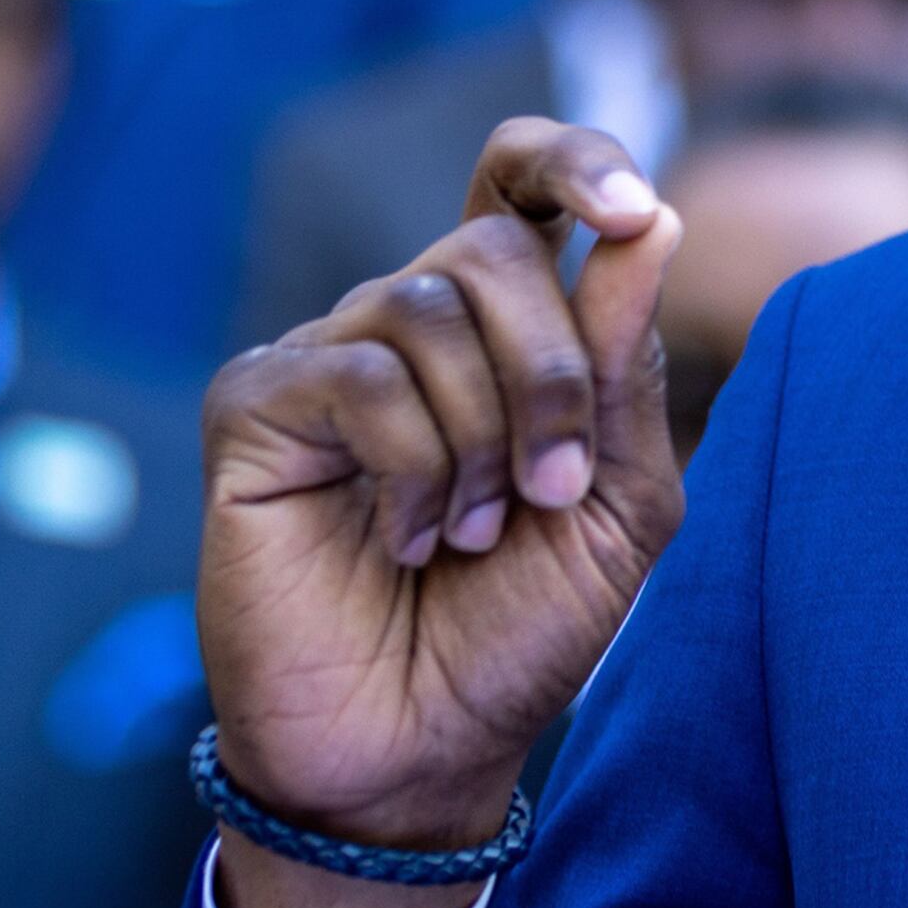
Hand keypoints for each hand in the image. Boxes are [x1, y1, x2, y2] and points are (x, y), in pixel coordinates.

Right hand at [198, 120, 683, 907]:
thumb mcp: (619, 497)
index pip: (521, 180)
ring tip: (473, 531)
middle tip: (551, 489)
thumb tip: (652, 219)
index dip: (574, 162)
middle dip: (550, 371)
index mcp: (507, 326)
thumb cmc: (524, 624)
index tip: (631, 208)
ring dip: (482, 435)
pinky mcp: (255, 406)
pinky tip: (407, 539)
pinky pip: (357, 375)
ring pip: (425, 304)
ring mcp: (328, 357)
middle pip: (491, 247)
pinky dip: (412, 465)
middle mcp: (412, 322)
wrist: (424, 745)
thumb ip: (625, 365)